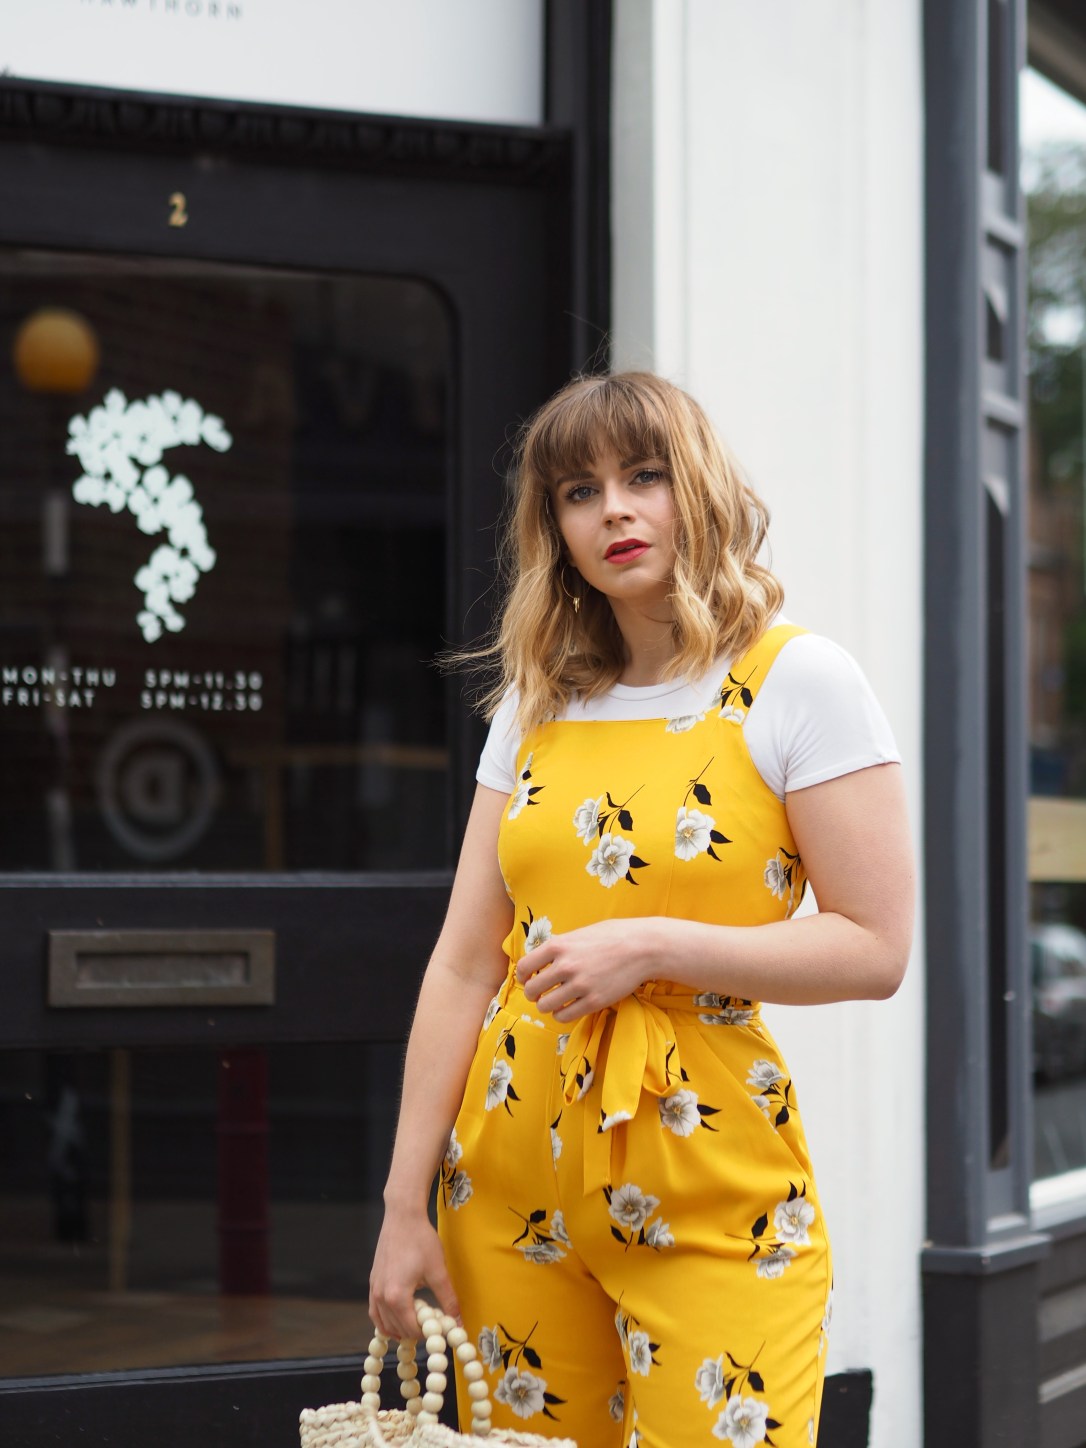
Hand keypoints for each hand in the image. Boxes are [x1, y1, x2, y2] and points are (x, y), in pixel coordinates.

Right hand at [368, 1208, 459, 1341]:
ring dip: (398, 1329)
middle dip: (414, 1332)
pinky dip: (385, 1319)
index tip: (440, 1328)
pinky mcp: (372, 1281)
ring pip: (382, 1323)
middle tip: (430, 1326)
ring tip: (416, 1324)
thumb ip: (448, 1300)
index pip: (411, 1329)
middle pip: (396, 1328)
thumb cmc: (421, 1241)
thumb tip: (458, 1322)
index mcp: (396, 1297)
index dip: (428, 1333)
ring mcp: (374, 1289)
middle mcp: (380, 1296)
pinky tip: (397, 1316)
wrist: (402, 1216)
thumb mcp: (438, 1271)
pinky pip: (375, 1310)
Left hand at [515, 918, 654, 1021]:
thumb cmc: (613, 936)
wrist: (643, 947)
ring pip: (545, 1006)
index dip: (523, 976)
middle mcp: (565, 966)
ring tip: (556, 1001)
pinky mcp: (594, 1001)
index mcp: (558, 946)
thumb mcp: (580, 933)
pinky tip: (568, 1007)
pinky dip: (562, 1014)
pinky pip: (564, 1016)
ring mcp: (580, 985)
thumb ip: (560, 946)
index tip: (528, 979)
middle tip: (541, 993)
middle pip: (532, 990)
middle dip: (533, 994)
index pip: (524, 967)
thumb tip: (541, 958)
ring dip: (547, 1005)